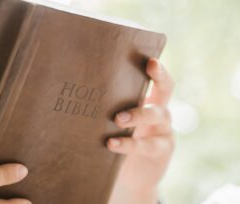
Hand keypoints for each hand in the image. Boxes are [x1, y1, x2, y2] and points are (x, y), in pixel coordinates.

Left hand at [107, 58, 173, 203]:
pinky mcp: (161, 152)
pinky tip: (111, 144)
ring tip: (118, 118)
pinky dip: (129, 144)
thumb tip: (73, 91)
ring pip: (158, 115)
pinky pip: (147, 146)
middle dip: (159, 77)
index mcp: (148, 103)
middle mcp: (159, 114)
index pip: (157, 81)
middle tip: (148, 68)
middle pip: (166, 90)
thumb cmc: (115, 145)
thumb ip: (105, 111)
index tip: (150, 58)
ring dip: (138, 113)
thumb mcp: (113, 127)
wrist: (127, 180)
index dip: (157, 69)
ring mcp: (163, 133)